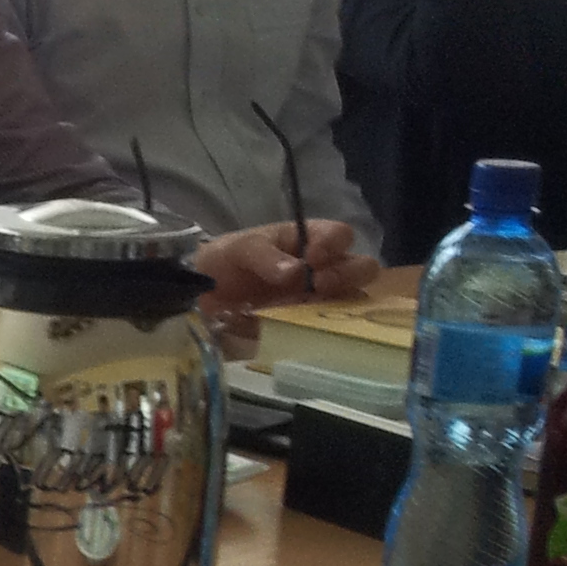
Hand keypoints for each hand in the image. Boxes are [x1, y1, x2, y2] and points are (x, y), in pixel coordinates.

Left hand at [192, 220, 379, 320]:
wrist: (204, 291)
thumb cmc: (228, 259)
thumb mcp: (240, 249)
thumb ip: (264, 256)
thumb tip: (294, 272)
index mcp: (311, 240)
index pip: (341, 234)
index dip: (333, 244)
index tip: (312, 256)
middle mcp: (325, 269)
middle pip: (362, 269)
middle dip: (346, 276)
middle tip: (317, 284)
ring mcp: (319, 299)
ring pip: (352, 303)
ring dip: (335, 306)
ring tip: (304, 308)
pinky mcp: (306, 325)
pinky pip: (324, 330)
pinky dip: (312, 330)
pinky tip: (291, 329)